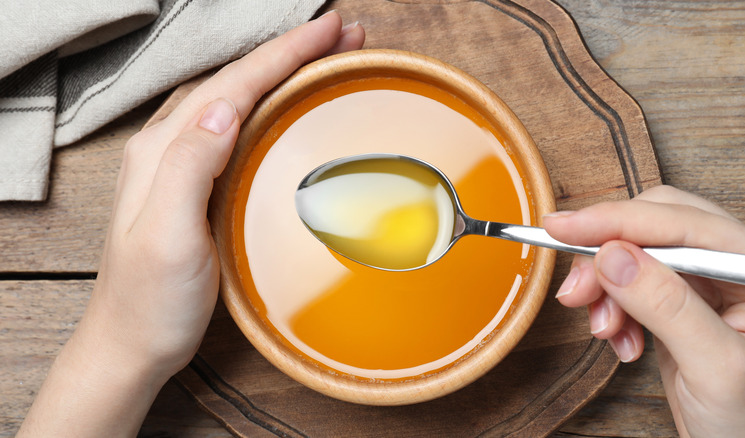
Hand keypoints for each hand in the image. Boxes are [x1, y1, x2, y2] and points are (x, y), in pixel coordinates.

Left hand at [18, 12, 363, 436]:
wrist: (132, 345)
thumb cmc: (149, 300)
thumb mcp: (166, 235)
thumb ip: (189, 165)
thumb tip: (227, 106)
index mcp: (163, 151)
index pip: (233, 84)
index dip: (284, 54)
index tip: (330, 31)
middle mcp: (169, 148)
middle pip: (237, 81)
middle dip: (291, 53)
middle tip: (344, 36)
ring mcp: (182, 166)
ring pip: (237, 100)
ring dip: (282, 73)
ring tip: (326, 59)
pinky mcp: (197, 187)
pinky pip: (237, 129)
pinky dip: (269, 106)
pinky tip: (286, 108)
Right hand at [544, 185, 744, 437]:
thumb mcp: (719, 370)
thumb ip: (668, 307)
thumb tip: (612, 257)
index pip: (684, 224)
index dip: (617, 221)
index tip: (563, 228)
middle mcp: (738, 268)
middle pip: (656, 228)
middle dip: (607, 255)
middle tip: (575, 291)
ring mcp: (710, 286)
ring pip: (637, 255)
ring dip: (606, 288)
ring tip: (603, 330)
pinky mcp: (682, 305)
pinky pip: (632, 284)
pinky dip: (613, 307)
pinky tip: (620, 339)